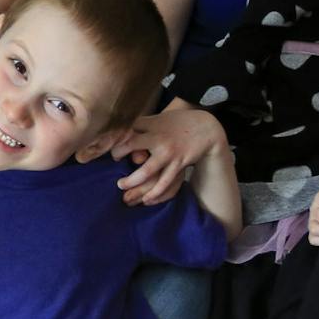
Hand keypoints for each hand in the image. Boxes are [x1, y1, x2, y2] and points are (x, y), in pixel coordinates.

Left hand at [111, 107, 228, 205]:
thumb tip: (120, 132)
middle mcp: (159, 139)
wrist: (206, 127)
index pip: (128, 135)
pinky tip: (146, 199)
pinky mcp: (179, 165)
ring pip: (147, 172)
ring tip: (123, 188)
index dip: (116, 146)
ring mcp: (170, 154)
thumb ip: (141, 126)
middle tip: (116, 178)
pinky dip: (155, 193)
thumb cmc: (177, 122)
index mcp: (152, 126)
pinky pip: (165, 183)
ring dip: (133, 183)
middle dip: (120, 162)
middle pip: (131, 149)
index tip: (113, 155)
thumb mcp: (158, 118)